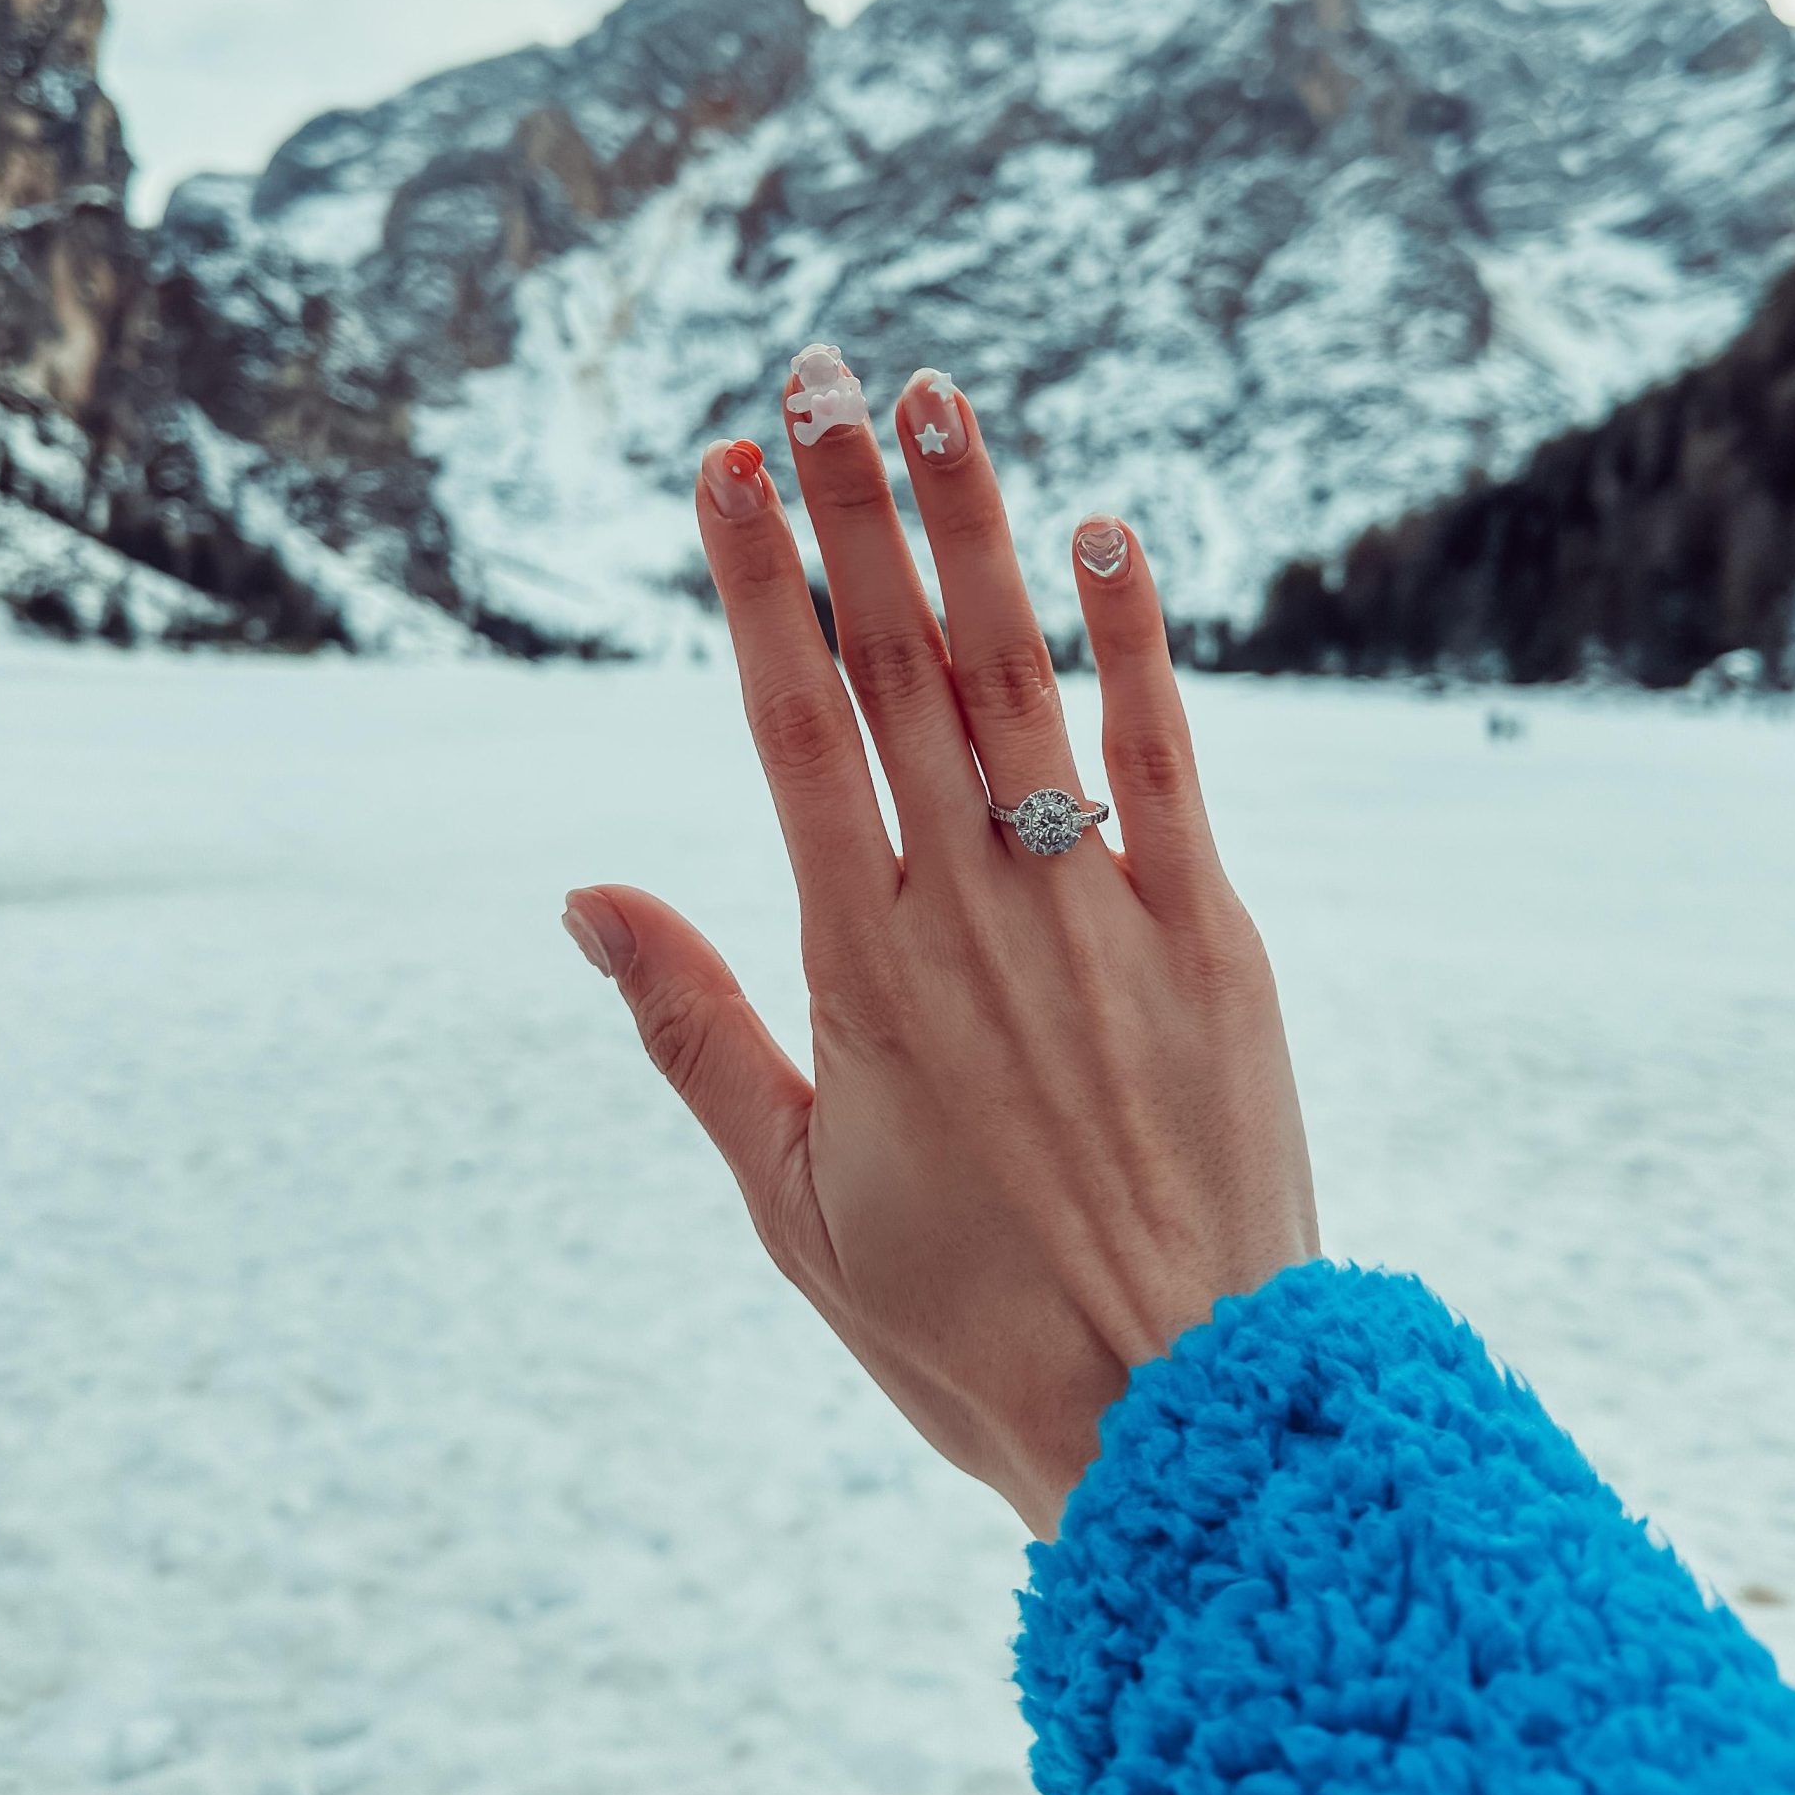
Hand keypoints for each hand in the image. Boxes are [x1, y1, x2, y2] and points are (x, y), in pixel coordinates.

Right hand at [563, 355, 1317, 1537]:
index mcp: (862, 967)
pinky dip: (1133, 643)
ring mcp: (1101, 908)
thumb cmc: (962, 1328)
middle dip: (850, 513)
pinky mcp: (1212, 936)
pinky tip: (1106, 533)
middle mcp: (974, 907)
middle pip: (896, 671)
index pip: (789, 727)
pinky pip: (1167, 759)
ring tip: (933, 401)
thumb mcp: (785, 1204)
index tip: (726, 466)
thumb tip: (583, 894)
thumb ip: (690, 1031)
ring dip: (973, 531)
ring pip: (1021, 680)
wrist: (1180, 1417)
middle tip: (813, 377)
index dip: (756, 586)